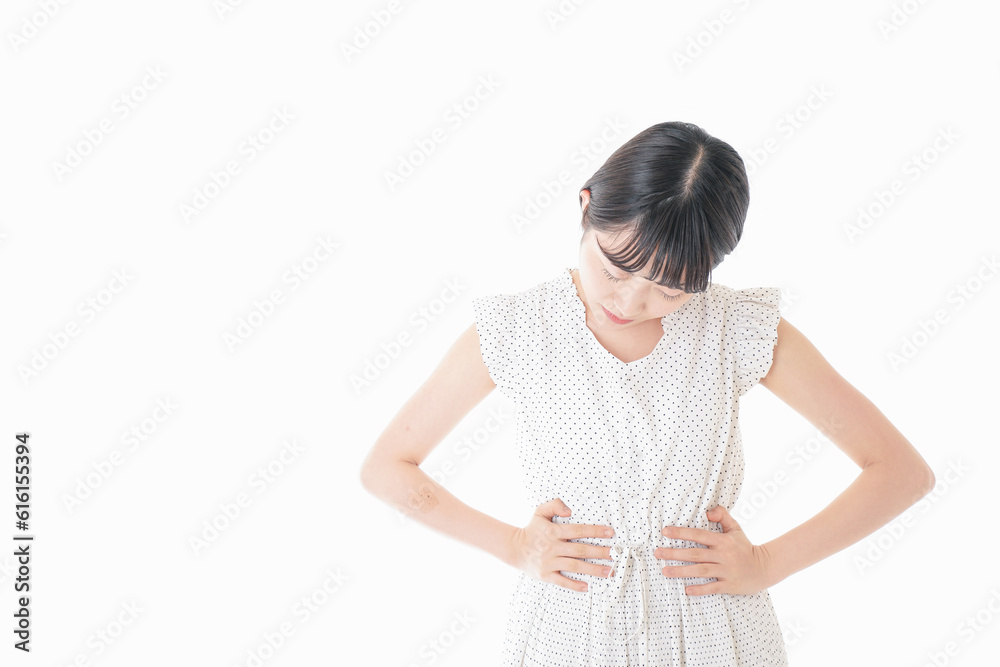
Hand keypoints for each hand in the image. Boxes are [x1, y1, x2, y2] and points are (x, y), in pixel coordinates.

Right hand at [508, 498, 615, 592]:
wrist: (514, 548)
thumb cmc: (532, 529)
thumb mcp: (540, 512)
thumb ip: (555, 505)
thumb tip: (570, 511)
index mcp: (553, 531)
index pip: (578, 531)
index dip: (595, 531)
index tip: (611, 533)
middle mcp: (552, 547)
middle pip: (580, 550)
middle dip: (600, 553)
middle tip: (615, 555)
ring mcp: (549, 562)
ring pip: (575, 567)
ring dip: (593, 570)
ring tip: (609, 572)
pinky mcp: (545, 575)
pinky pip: (561, 581)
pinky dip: (574, 585)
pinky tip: (587, 587)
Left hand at [656, 506, 774, 595]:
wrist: (764, 568)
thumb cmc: (745, 547)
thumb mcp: (735, 528)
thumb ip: (722, 516)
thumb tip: (707, 512)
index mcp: (722, 541)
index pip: (698, 535)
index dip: (681, 533)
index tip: (665, 532)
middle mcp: (723, 555)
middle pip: (695, 554)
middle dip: (674, 553)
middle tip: (657, 553)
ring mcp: (726, 571)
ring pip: (700, 571)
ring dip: (681, 571)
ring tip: (664, 571)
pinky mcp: (729, 585)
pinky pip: (713, 587)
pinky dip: (700, 589)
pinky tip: (686, 590)